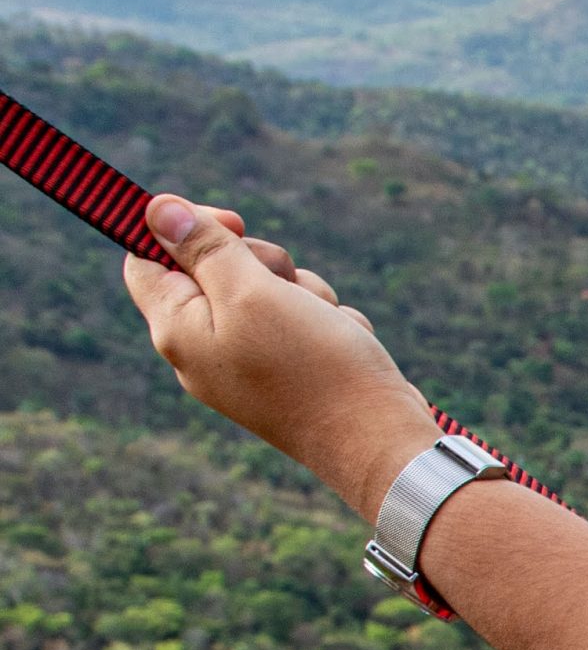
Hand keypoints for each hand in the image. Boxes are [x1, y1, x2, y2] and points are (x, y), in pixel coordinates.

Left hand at [121, 195, 440, 519]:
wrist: (378, 439)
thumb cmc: (313, 368)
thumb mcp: (252, 292)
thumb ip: (203, 248)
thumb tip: (157, 210)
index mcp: (179, 330)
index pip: (146, 259)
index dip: (182, 229)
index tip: (234, 222)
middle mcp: (205, 350)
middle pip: (212, 269)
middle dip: (259, 262)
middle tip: (286, 280)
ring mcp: (247, 364)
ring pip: (265, 291)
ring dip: (302, 291)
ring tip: (322, 320)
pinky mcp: (287, 374)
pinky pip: (299, 321)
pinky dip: (323, 320)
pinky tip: (341, 344)